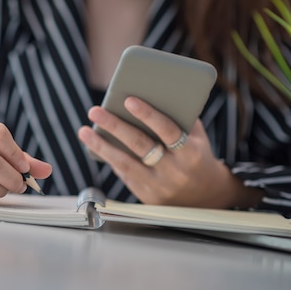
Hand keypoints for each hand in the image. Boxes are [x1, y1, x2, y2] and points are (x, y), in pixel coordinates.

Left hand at [78, 96, 261, 208]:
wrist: (206, 197)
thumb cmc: (195, 155)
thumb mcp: (195, 137)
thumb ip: (178, 117)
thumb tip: (148, 92)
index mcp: (191, 153)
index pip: (169, 131)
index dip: (149, 115)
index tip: (129, 100)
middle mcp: (174, 171)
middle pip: (140, 145)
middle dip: (115, 126)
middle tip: (95, 110)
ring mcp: (159, 186)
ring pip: (125, 163)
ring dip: (101, 145)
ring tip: (84, 130)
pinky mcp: (145, 196)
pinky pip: (123, 173)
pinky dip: (108, 157)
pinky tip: (94, 144)